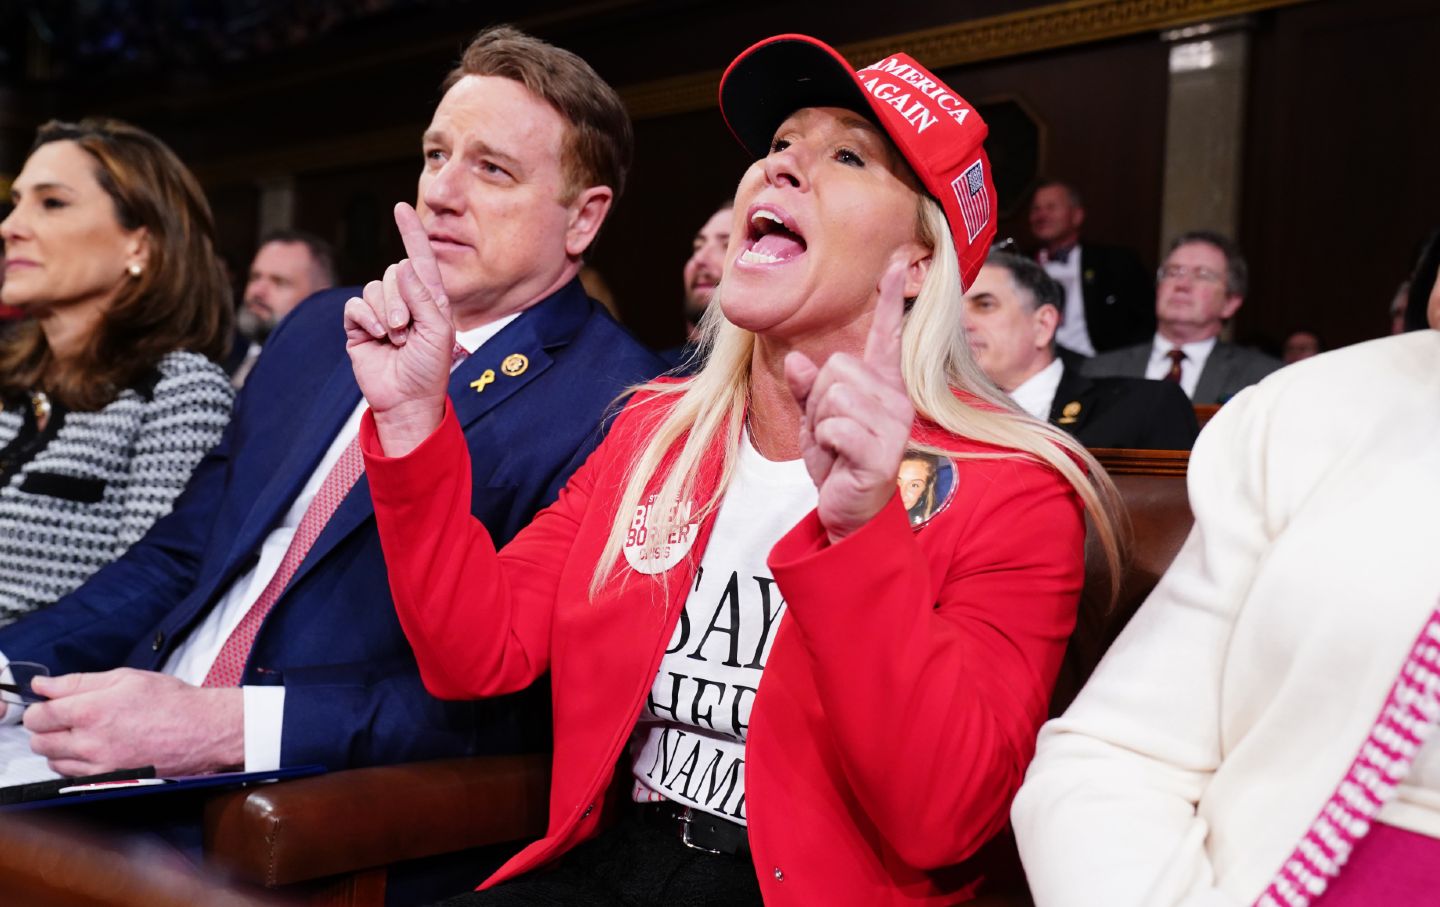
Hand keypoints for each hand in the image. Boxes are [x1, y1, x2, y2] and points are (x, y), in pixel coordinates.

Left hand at [24, 669, 243, 776]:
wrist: (203, 730)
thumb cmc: (171, 701)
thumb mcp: (126, 678)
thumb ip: (78, 682)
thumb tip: (43, 685)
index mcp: (92, 710)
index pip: (38, 715)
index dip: (41, 706)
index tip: (51, 703)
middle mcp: (90, 742)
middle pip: (39, 741)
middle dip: (47, 727)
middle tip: (68, 716)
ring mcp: (98, 765)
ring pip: (52, 760)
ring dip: (59, 746)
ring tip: (84, 732)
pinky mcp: (108, 780)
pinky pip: (72, 775)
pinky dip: (74, 762)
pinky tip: (94, 748)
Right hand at [345, 202, 455, 454]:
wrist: (406, 401)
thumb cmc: (430, 369)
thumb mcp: (438, 331)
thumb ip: (424, 297)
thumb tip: (402, 265)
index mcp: (430, 299)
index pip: (420, 259)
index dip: (411, 233)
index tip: (402, 208)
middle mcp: (404, 301)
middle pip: (393, 272)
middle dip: (399, 299)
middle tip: (406, 329)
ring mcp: (380, 313)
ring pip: (373, 288)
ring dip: (385, 313)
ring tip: (396, 338)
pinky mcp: (359, 326)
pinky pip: (355, 304)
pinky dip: (366, 317)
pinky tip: (376, 336)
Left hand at [784, 262, 914, 542]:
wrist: (847, 512)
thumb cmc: (837, 464)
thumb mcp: (814, 421)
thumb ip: (807, 389)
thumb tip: (798, 360)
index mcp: (881, 386)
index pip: (886, 336)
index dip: (889, 299)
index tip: (896, 261)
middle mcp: (895, 399)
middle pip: (837, 366)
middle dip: (818, 398)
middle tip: (830, 430)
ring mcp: (893, 424)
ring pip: (834, 393)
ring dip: (822, 422)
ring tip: (836, 446)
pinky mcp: (883, 451)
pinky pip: (836, 424)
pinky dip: (826, 441)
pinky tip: (840, 459)